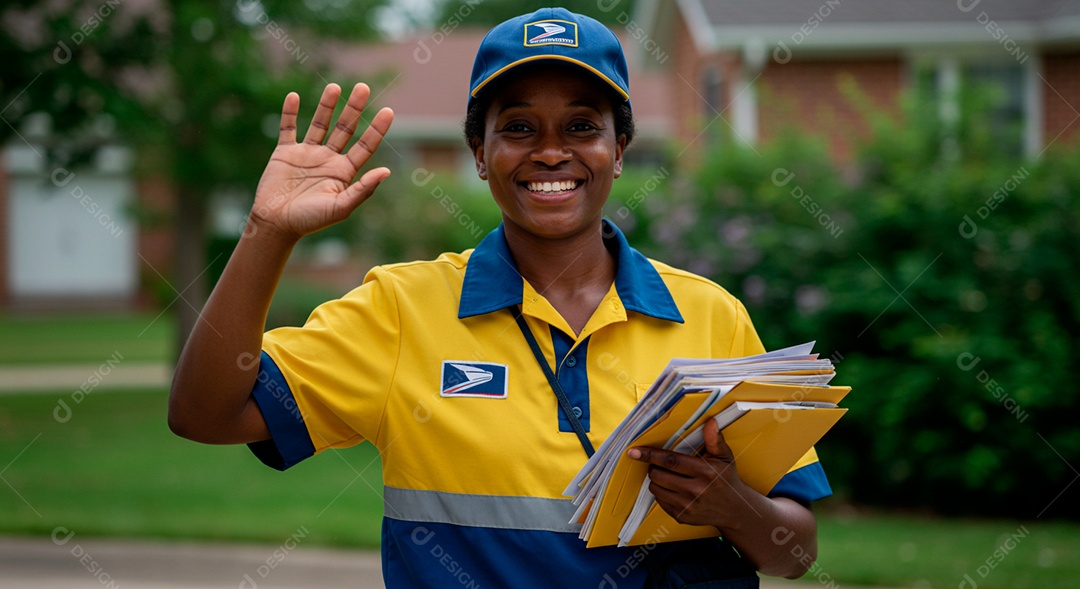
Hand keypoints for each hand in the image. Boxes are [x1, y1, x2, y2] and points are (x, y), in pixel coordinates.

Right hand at [250, 83, 393, 240]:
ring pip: (319, 124)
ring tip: (335, 87)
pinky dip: (289, 113)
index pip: (365, 146)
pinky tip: (294, 97)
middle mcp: (328, 159)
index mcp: (344, 171)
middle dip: (354, 108)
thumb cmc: (310, 220)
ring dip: (327, 105)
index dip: (376, 129)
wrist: (276, 224)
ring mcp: (306, 153)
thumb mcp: (341, 208)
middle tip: (364, 87)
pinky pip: (288, 128)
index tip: (388, 111)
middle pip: (344, 128)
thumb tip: (386, 171)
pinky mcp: (285, 152)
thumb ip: (363, 190)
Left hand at [628, 418, 757, 529]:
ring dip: (656, 480)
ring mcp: (688, 506)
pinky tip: (673, 489)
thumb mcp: (725, 458)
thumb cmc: (727, 479)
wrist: (735, 511)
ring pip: (656, 489)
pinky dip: (661, 493)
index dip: (650, 455)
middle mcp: (696, 490)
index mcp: (705, 472)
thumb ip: (715, 440)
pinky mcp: (682, 517)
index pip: (671, 461)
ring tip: (667, 476)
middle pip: (658, 475)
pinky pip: (660, 502)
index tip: (633, 451)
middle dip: (653, 467)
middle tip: (660, 464)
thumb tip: (711, 422)